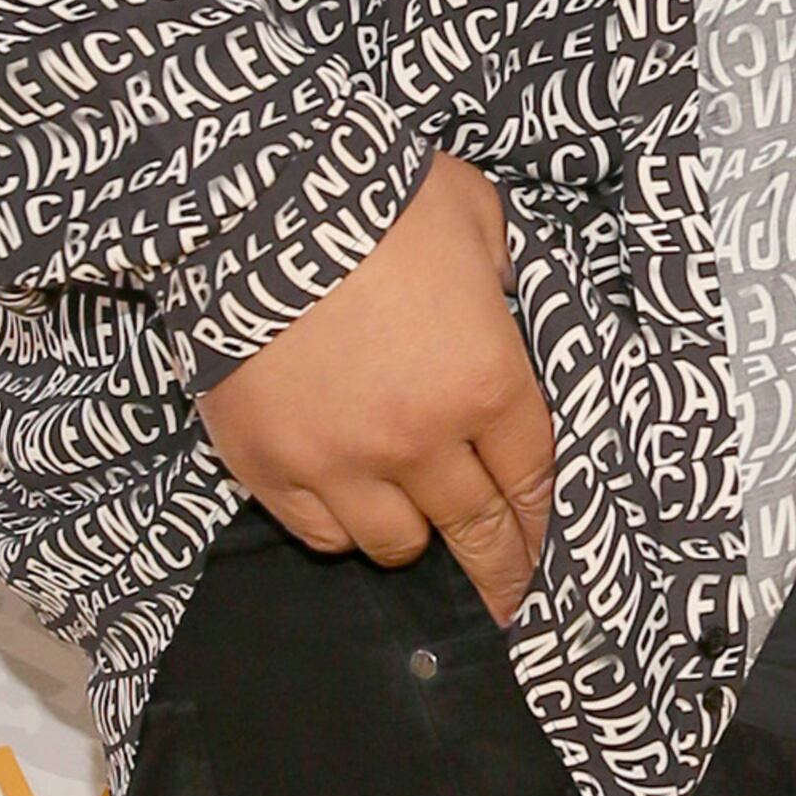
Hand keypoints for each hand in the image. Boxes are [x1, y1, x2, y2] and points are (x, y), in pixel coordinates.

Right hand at [195, 155, 554, 621]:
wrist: (251, 199)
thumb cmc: (373, 197)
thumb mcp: (474, 216)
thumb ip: (503, 273)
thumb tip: (503, 301)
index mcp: (486, 381)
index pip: (533, 477)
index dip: (543, 521)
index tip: (545, 549)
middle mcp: (421, 440)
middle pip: (476, 530)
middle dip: (501, 569)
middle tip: (508, 598)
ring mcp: (342, 461)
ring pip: (397, 545)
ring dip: (415, 538)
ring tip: (415, 526)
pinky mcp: (272, 467)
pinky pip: (321, 534)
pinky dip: (340, 528)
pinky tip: (348, 508)